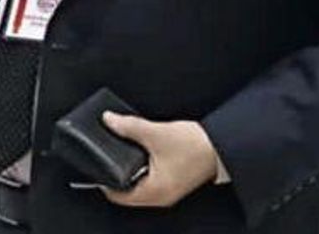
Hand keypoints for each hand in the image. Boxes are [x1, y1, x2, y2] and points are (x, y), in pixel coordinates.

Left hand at [99, 111, 218, 207]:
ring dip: (130, 167)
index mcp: (153, 192)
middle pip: (126, 189)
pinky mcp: (173, 181)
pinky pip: (149, 177)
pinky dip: (142, 166)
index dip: (103, 178)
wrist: (222, 146)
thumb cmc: (195, 146)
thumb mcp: (156, 133)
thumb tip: (108, 120)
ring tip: (123, 149)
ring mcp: (167, 190)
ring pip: (138, 182)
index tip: (96, 162)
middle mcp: (160, 196)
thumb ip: (128, 126)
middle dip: (116, 170)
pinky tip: (141, 150)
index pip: (117, 195)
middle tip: (107, 152)